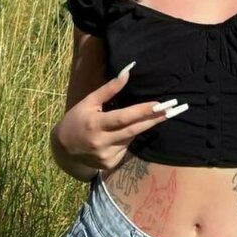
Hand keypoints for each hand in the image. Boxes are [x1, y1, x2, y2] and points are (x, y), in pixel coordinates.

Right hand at [52, 71, 185, 172]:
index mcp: (95, 124)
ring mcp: (106, 156)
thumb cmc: (77, 119)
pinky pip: (126, 148)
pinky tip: (115, 136)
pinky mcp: (110, 165)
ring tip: (126, 122)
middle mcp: (101, 142)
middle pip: (134, 130)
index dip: (143, 111)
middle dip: (155, 119)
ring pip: (131, 139)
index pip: (124, 117)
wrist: (63, 150)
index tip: (160, 104)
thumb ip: (109, 88)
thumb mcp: (89, 101)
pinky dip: (126, 139)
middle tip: (173, 110)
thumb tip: (128, 71)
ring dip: (136, 128)